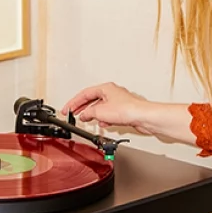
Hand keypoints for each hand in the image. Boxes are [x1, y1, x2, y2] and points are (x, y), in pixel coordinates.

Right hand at [59, 82, 196, 144]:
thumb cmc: (128, 109)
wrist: (144, 117)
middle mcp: (112, 93)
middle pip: (92, 100)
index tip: (67, 109)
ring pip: (100, 108)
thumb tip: (83, 115)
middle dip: (82, 108)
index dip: (73, 102)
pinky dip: (103, 119)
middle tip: (72, 114)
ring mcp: (118, 102)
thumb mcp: (100, 111)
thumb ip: (88, 113)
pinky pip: (108, 114)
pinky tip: (102, 124)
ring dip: (92, 115)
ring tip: (86, 120)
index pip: (84, 94)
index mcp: (106, 88)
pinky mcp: (123, 112)